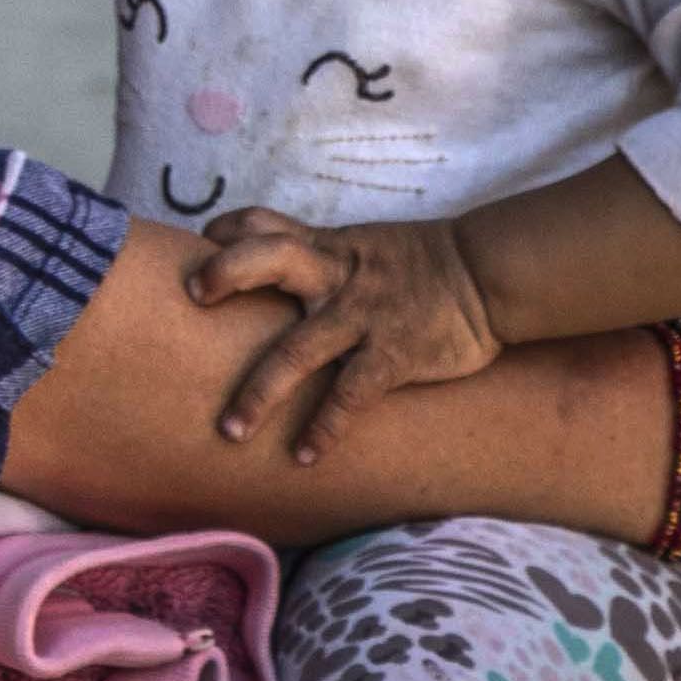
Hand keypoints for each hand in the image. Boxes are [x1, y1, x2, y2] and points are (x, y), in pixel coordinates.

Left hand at [187, 207, 504, 457]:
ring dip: (260, 392)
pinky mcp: (393, 353)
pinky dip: (325, 427)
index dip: (230, 229)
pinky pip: (350, 394)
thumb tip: (278, 266)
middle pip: (270, 259)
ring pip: (299, 348)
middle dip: (227, 273)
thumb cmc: (425, 263)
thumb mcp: (367, 245)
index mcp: (330, 246)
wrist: (488, 274)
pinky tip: (304, 456)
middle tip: (192, 296)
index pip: (268, 224)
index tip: (200, 241)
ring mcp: (363, 314)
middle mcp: (338, 274)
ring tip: (231, 431)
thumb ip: (323, 255)